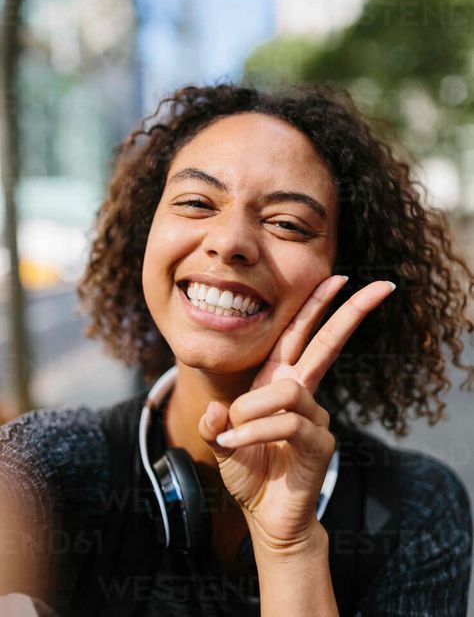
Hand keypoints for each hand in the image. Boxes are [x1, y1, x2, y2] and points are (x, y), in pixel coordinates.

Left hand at [198, 276, 395, 550]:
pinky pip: (286, 423)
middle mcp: (300, 393)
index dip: (317, 306)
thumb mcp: (222, 442)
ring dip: (253, 408)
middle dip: (350, 313)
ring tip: (234, 430)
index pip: (300, 335)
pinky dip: (255, 431)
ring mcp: (314, 417)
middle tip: (379, 286)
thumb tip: (217, 413)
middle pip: (328, 344)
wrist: (264, 515)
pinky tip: (237, 443)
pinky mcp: (319, 443)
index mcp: (278, 381)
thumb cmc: (248, 470)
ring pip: (287, 391)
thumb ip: (216, 424)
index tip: (339, 278)